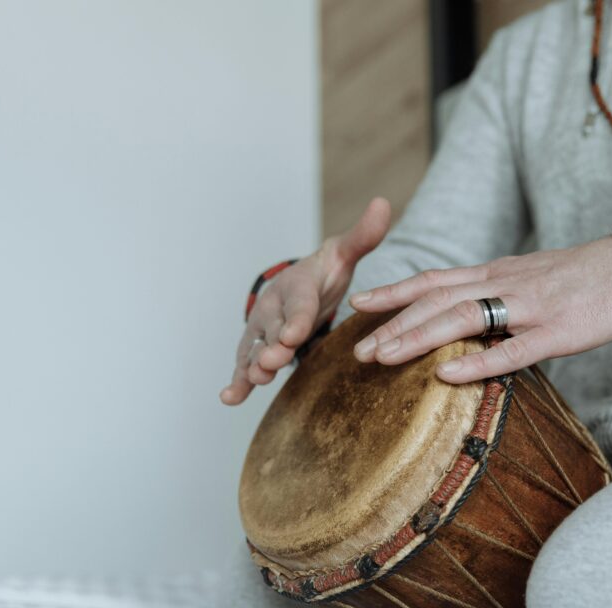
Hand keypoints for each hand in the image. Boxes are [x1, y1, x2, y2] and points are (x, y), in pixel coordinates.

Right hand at [220, 198, 392, 404]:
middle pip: (274, 330)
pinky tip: (229, 398)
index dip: (296, 319)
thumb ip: (363, 236)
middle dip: (273, 347)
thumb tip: (382, 204)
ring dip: (253, 366)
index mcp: (297, 286)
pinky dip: (237, 382)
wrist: (301, 284)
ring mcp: (262, 330)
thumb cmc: (324, 272)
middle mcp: (274, 308)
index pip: (298, 304)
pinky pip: (245, 366)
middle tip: (273, 361)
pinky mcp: (258, 349)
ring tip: (253, 381)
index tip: (295, 334)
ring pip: (256, 349)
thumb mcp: (345, 254)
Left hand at [347, 235, 611, 383]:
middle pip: (437, 301)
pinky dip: (476, 363)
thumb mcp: (530, 276)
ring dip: (418, 338)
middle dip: (393, 325)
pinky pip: (513, 349)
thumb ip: (495, 292)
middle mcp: (505, 283)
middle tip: (357, 350)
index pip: (435, 280)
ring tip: (383, 358)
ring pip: (463, 319)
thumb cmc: (585, 276)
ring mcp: (530, 307)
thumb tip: (462, 317)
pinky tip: (446, 377)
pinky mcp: (559, 332)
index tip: (358, 305)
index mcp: (497, 272)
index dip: (394, 292)